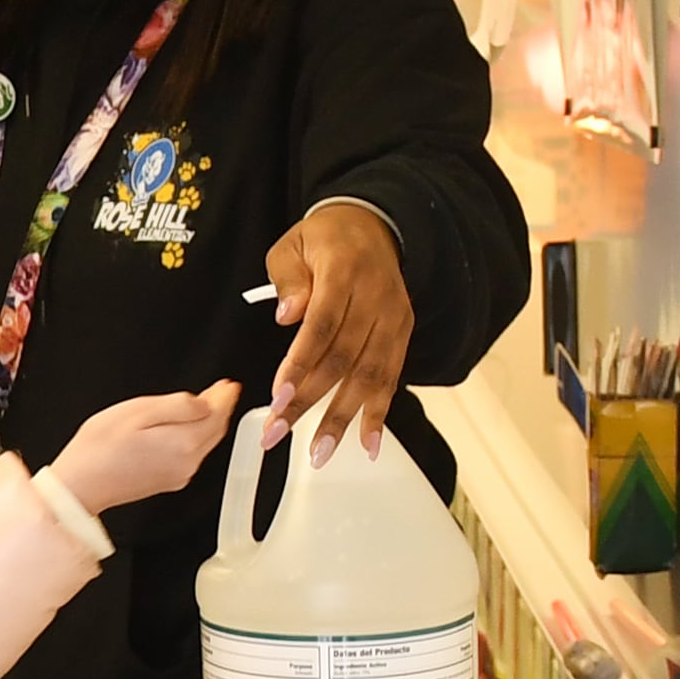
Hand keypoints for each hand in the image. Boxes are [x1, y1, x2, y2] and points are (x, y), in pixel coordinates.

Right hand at [53, 380, 241, 512]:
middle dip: (219, 409)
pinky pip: (190, 454)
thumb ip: (177, 405)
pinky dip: (193, 437)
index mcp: (184, 443)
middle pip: (214, 431)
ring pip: (203, 443)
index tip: (228, 385)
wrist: (79, 486)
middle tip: (221, 390)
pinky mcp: (167, 481)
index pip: (217, 415)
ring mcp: (178, 475)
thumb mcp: (138, 411)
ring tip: (204, 404)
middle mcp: (187, 463)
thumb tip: (202, 403)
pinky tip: (183, 427)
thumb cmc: (99, 449)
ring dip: (206, 422)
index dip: (224, 397)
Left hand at [263, 202, 412, 451]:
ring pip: (369, 376)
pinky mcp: (403, 333)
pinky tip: (367, 445)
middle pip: (343, 358)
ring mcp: (393, 318)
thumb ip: (287, 279)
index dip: (300, 364)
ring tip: (319, 453)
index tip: (277, 397)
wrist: (376, 224)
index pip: (322, 325)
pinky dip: (379, 413)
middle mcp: (375, 298)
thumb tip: (287, 315)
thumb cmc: (324, 239)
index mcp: (344, 272)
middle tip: (277, 434)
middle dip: (309, 402)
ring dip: (343, 418)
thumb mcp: (292, 245)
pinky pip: (391, 377)